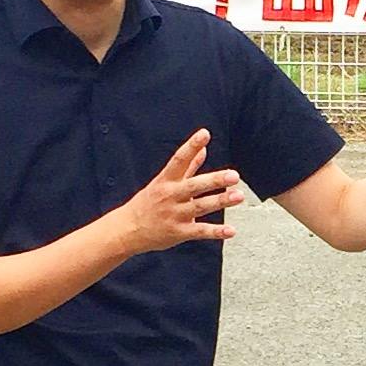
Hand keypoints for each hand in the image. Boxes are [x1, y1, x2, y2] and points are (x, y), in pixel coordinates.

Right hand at [120, 128, 245, 251]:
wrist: (127, 230)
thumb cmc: (149, 202)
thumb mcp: (164, 181)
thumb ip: (188, 165)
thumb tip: (204, 148)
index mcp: (166, 180)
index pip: (179, 159)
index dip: (191, 146)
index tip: (205, 134)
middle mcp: (170, 195)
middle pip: (194, 185)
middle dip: (215, 180)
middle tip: (234, 175)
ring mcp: (174, 214)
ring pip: (200, 207)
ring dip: (220, 201)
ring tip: (239, 196)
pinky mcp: (178, 232)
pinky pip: (199, 231)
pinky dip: (215, 231)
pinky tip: (231, 230)